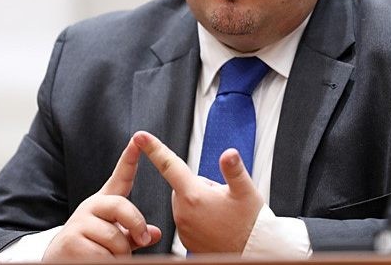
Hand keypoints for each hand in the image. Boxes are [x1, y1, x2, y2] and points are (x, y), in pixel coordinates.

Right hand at [42, 138, 161, 260]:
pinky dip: (108, 262)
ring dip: (121, 254)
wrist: (58, 261)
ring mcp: (79, 223)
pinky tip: (97, 261)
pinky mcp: (72, 241)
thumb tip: (155, 233)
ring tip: (109, 256)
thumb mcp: (115, 236)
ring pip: (116, 238)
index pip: (119, 177)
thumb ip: (134, 231)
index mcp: (103, 202)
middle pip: (122, 207)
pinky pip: (104, 254)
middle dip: (136, 225)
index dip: (129, 158)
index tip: (137, 140)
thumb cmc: (91, 247)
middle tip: (142, 239)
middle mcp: (90, 207)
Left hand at [133, 130, 263, 252]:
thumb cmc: (249, 224)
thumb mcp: (246, 192)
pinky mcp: (186, 240)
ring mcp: (183, 228)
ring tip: (222, 213)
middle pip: (184, 185)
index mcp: (194, 195)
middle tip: (222, 197)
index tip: (140, 136)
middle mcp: (183, 212)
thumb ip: (234, 170)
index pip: (169, 165)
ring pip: (187, 203)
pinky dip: (200, 218)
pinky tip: (217, 225)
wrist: (251, 253)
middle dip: (199, 185)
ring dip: (200, 202)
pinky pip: (188, 220)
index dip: (154, 148)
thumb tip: (228, 153)